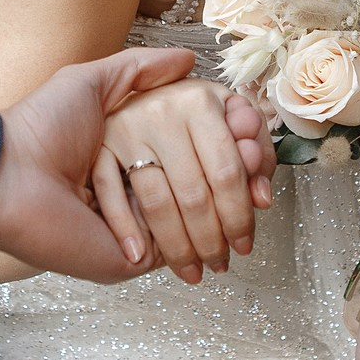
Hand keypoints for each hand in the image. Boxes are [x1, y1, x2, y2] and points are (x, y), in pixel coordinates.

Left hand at [0, 48, 271, 283]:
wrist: (7, 176)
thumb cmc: (39, 129)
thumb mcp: (88, 82)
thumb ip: (137, 69)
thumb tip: (188, 57)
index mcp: (139, 154)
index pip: (204, 152)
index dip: (237, 142)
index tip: (256, 132)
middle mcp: (146, 191)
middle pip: (215, 186)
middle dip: (243, 172)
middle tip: (258, 155)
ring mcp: (145, 228)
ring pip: (209, 219)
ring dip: (233, 201)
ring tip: (254, 187)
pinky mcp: (137, 258)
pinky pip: (180, 243)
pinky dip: (201, 224)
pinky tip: (229, 211)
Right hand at [90, 80, 271, 283]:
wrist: (143, 89)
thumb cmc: (196, 114)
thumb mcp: (235, 121)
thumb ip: (257, 157)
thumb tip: (261, 200)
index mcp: (201, 102)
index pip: (227, 173)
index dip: (239, 217)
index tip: (244, 246)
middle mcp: (161, 111)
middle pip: (192, 194)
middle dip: (210, 240)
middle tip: (218, 264)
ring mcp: (126, 128)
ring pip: (156, 202)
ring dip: (175, 247)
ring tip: (190, 270)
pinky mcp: (98, 145)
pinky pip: (110, 194)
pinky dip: (125, 229)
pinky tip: (140, 257)